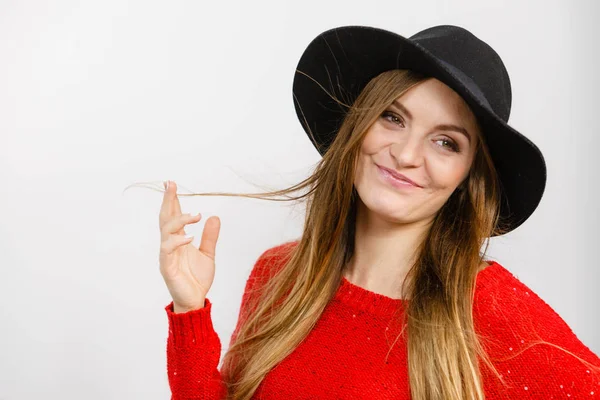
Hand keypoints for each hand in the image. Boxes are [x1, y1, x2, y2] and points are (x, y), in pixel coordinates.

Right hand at [158, 180, 220, 312]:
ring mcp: (167, 255)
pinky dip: (178, 242)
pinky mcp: (167, 267)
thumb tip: (214, 217)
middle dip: (167, 200)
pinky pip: (168, 250)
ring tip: (195, 215)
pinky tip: (190, 237)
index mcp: (178, 240)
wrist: (195, 300)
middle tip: (171, 184)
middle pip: (165, 218)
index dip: (172, 200)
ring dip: (179, 220)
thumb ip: (210, 236)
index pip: (173, 216)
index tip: (171, 183)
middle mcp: (170, 244)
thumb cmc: (197, 278)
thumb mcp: (208, 254)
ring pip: (166, 231)